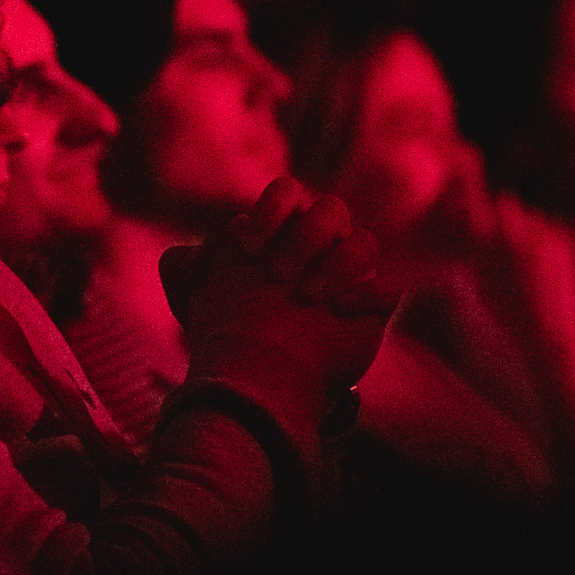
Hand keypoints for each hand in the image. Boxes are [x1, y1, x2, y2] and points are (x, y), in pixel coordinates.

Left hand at [175, 177, 399, 399]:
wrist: (255, 382)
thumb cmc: (225, 331)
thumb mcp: (191, 296)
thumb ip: (183, 266)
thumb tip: (198, 259)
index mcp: (281, 231)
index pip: (287, 192)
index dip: (270, 211)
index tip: (248, 249)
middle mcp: (319, 247)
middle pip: (331, 209)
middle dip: (304, 238)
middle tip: (278, 276)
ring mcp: (349, 277)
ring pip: (366, 242)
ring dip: (337, 265)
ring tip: (308, 297)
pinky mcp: (371, 310)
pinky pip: (390, 287)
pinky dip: (369, 293)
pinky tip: (340, 311)